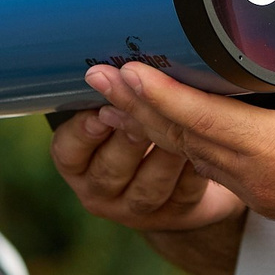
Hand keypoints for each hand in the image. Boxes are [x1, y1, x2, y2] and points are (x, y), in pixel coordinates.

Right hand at [50, 106, 247, 234]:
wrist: (175, 172)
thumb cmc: (138, 124)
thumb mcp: (114, 109)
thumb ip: (110, 92)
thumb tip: (117, 59)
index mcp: (77, 163)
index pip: (68, 150)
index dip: (83, 132)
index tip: (101, 110)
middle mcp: (100, 191)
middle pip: (109, 169)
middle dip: (129, 137)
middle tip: (146, 109)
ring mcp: (136, 209)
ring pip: (149, 187)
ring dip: (166, 153)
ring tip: (181, 124)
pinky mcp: (173, 215)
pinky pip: (185, 193)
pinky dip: (195, 169)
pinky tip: (206, 146)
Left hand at [85, 47, 274, 251]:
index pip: (200, 119)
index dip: (158, 93)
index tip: (125, 69)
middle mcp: (258, 180)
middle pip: (181, 140)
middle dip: (136, 106)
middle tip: (96, 77)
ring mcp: (260, 194)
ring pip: (192, 157)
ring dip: (152, 126)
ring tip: (114, 98)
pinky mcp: (268, 198)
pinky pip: (212, 168)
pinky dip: (181, 143)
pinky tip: (164, 126)